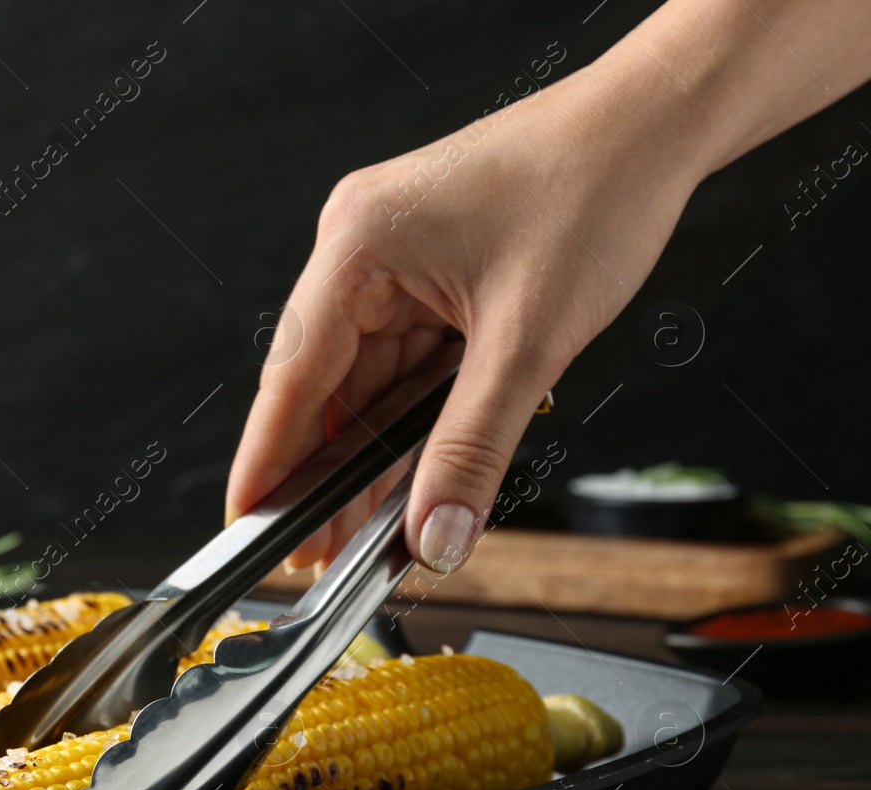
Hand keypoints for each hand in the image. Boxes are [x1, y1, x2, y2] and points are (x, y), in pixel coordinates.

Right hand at [226, 68, 700, 573]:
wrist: (652, 127)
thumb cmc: (594, 191)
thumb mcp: (529, 341)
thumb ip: (474, 448)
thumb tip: (434, 537)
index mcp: (358, 243)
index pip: (294, 374)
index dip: (267, 458)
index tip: (246, 524)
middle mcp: (358, 247)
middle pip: (322, 387)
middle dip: (322, 474)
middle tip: (313, 554)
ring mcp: (388, 260)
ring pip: (363, 384)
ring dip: (367, 455)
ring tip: (358, 534)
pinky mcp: (423, 274)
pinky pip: (399, 365)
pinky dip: (404, 421)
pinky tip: (402, 477)